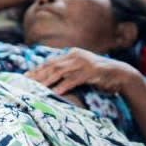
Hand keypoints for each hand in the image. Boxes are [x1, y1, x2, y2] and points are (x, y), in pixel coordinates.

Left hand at [24, 48, 139, 95]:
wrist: (120, 74)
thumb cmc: (99, 75)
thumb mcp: (81, 69)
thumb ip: (68, 71)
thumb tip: (51, 78)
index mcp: (72, 53)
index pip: (50, 61)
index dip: (37, 69)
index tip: (25, 77)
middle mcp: (75, 56)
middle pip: (52, 65)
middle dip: (38, 74)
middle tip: (25, 83)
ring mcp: (83, 63)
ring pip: (60, 71)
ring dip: (47, 80)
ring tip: (36, 88)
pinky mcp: (90, 72)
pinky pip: (73, 80)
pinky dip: (63, 86)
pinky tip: (55, 92)